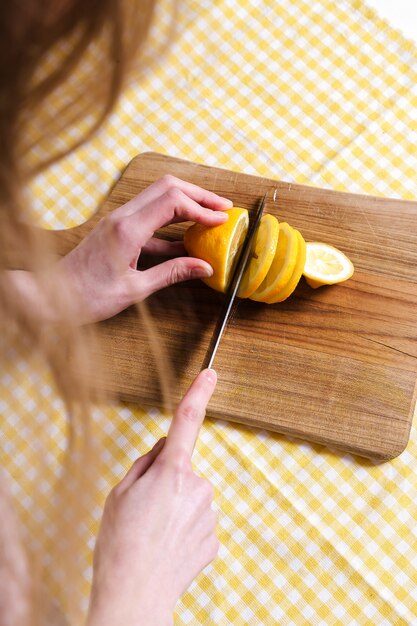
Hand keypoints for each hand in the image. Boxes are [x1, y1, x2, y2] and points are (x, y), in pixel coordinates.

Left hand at [59, 175, 231, 323]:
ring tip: (210, 217)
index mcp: (127, 230)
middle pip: (167, 187)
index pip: (172, 201)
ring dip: (186, 204)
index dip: (201, 208)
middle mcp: (122, 217)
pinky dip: (171, 224)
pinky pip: (149, 217)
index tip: (221, 220)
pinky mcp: (117, 229)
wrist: (51, 296)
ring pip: (158, 198)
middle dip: (198, 195)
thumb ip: (172, 274)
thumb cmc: (87, 297)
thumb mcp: (135, 289)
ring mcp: (118, 220)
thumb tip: (204, 268)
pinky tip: (187, 242)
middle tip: (223, 207)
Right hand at [87, 368, 218, 625]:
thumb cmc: (120, 542)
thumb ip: (146, 462)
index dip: (199, 394)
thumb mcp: (119, 492)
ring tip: (153, 533)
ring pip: (192, 497)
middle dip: (167, 480)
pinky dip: (184, 530)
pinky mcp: (214, 539)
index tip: (210, 375)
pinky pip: (198, 522)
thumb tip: (166, 447)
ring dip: (176, 508)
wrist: (134, 596)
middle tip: (144, 510)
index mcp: (171, 471)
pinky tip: (168, 547)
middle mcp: (198, 487)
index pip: (187, 422)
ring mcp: (209, 515)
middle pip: (183, 469)